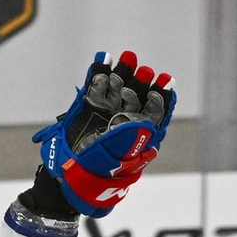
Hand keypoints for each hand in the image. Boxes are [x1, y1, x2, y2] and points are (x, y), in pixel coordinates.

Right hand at [33, 50, 175, 217]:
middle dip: (141, 82)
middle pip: (136, 96)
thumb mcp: (120, 160)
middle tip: (145, 71)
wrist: (71, 178)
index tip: (165, 83)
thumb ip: (133, 139)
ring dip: (122, 72)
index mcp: (137, 134)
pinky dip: (99, 72)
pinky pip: (95, 86)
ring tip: (128, 58)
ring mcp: (105, 112)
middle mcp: (123, 120)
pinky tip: (104, 57)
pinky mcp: (87, 107)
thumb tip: (147, 120)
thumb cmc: (98, 173)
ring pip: (117, 88)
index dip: (161, 96)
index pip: (153, 112)